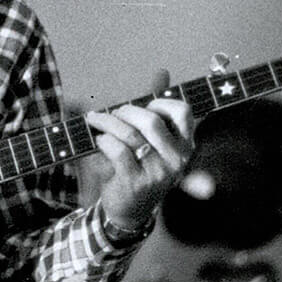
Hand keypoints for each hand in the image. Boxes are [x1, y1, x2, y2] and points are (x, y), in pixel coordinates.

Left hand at [86, 69, 193, 232]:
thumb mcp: (152, 140)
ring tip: (95, 121)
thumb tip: (162, 72)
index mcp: (185, 145)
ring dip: (107, 123)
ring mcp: (157, 172)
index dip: (159, 102)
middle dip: (125, 111)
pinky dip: (103, 140)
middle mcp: (176, 159)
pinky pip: (117, 150)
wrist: (129, 209)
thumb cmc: (140, 168)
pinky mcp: (136, 182)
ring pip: (130, 134)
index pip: (182, 112)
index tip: (143, 106)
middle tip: (111, 113)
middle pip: (150, 120)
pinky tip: (97, 140)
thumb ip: (157, 107)